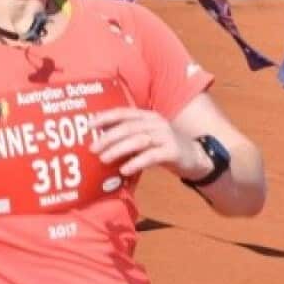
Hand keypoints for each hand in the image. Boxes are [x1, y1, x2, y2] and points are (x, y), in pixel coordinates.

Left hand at [89, 107, 208, 179]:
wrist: (195, 157)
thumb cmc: (163, 147)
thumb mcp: (146, 137)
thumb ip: (129, 137)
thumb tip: (100, 142)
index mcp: (147, 116)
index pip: (123, 112)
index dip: (105, 117)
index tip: (88, 125)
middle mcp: (156, 123)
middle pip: (128, 127)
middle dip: (108, 137)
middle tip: (93, 148)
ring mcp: (166, 136)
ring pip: (138, 140)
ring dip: (118, 149)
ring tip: (103, 159)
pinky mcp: (173, 151)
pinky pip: (151, 156)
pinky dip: (136, 162)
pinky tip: (124, 170)